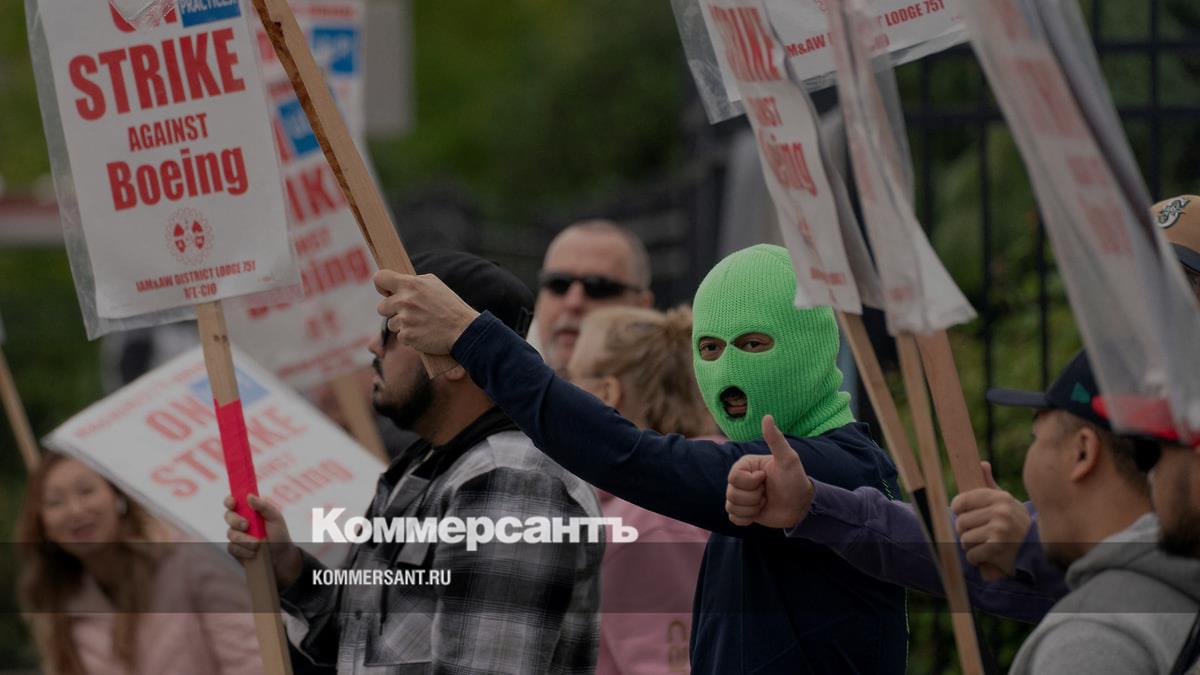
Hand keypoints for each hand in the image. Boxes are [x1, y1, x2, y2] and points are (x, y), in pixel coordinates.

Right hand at [224, 494, 303, 588]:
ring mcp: (236, 535)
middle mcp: (240, 521)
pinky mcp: (235, 549)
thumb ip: (264, 506)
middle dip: (236, 521)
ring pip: (230, 533)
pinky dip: (244, 550)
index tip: (233, 503)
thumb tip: (249, 496)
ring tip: (258, 544)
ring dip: (244, 539)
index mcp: (249, 510)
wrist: (281, 557)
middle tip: (246, 525)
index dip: (230, 500)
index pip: (233, 501)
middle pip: (228, 516)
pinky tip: (254, 553)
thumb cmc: (279, 534)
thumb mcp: (276, 518)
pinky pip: (232, 548)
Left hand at [375, 271, 479, 354]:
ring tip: (421, 324)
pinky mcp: (407, 336)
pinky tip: (423, 333)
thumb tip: (398, 282)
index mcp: (411, 284)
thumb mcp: (435, 284)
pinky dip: (410, 337)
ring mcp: (404, 319)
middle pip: (381, 307)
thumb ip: (414, 281)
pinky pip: (400, 337)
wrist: (463, 330)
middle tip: (410, 313)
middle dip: (392, 311)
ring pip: (391, 324)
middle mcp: (405, 301)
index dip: (381, 285)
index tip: (386, 291)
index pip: (380, 278)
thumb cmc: (450, 306)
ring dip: (402, 325)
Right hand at [725, 415, 814, 528]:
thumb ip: (776, 439)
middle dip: (753, 497)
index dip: (751, 482)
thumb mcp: (788, 459)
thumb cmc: (795, 480)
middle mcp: (740, 480)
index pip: (734, 477)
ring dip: (752, 508)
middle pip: (731, 493)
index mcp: (746, 465)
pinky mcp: (743, 511)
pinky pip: (733, 518)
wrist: (801, 506)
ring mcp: (741, 496)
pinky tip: (759, 513)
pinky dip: (747, 519)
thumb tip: (767, 416)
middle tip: (767, 492)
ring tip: (765, 502)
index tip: (765, 479)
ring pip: (731, 506)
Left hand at [950, 462, 1030, 577]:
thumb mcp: (1006, 501)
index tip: (963, 514)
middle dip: (965, 531)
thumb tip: (982, 463)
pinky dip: (976, 558)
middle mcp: (1000, 512)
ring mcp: (1000, 530)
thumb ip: (990, 484)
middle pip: (960, 522)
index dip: (958, 510)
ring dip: (970, 545)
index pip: (961, 501)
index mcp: (999, 498)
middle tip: (978, 532)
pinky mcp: (998, 548)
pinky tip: (987, 554)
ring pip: (965, 539)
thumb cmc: (1015, 522)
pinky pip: (972, 554)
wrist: (1036, 548)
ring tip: (984, 543)